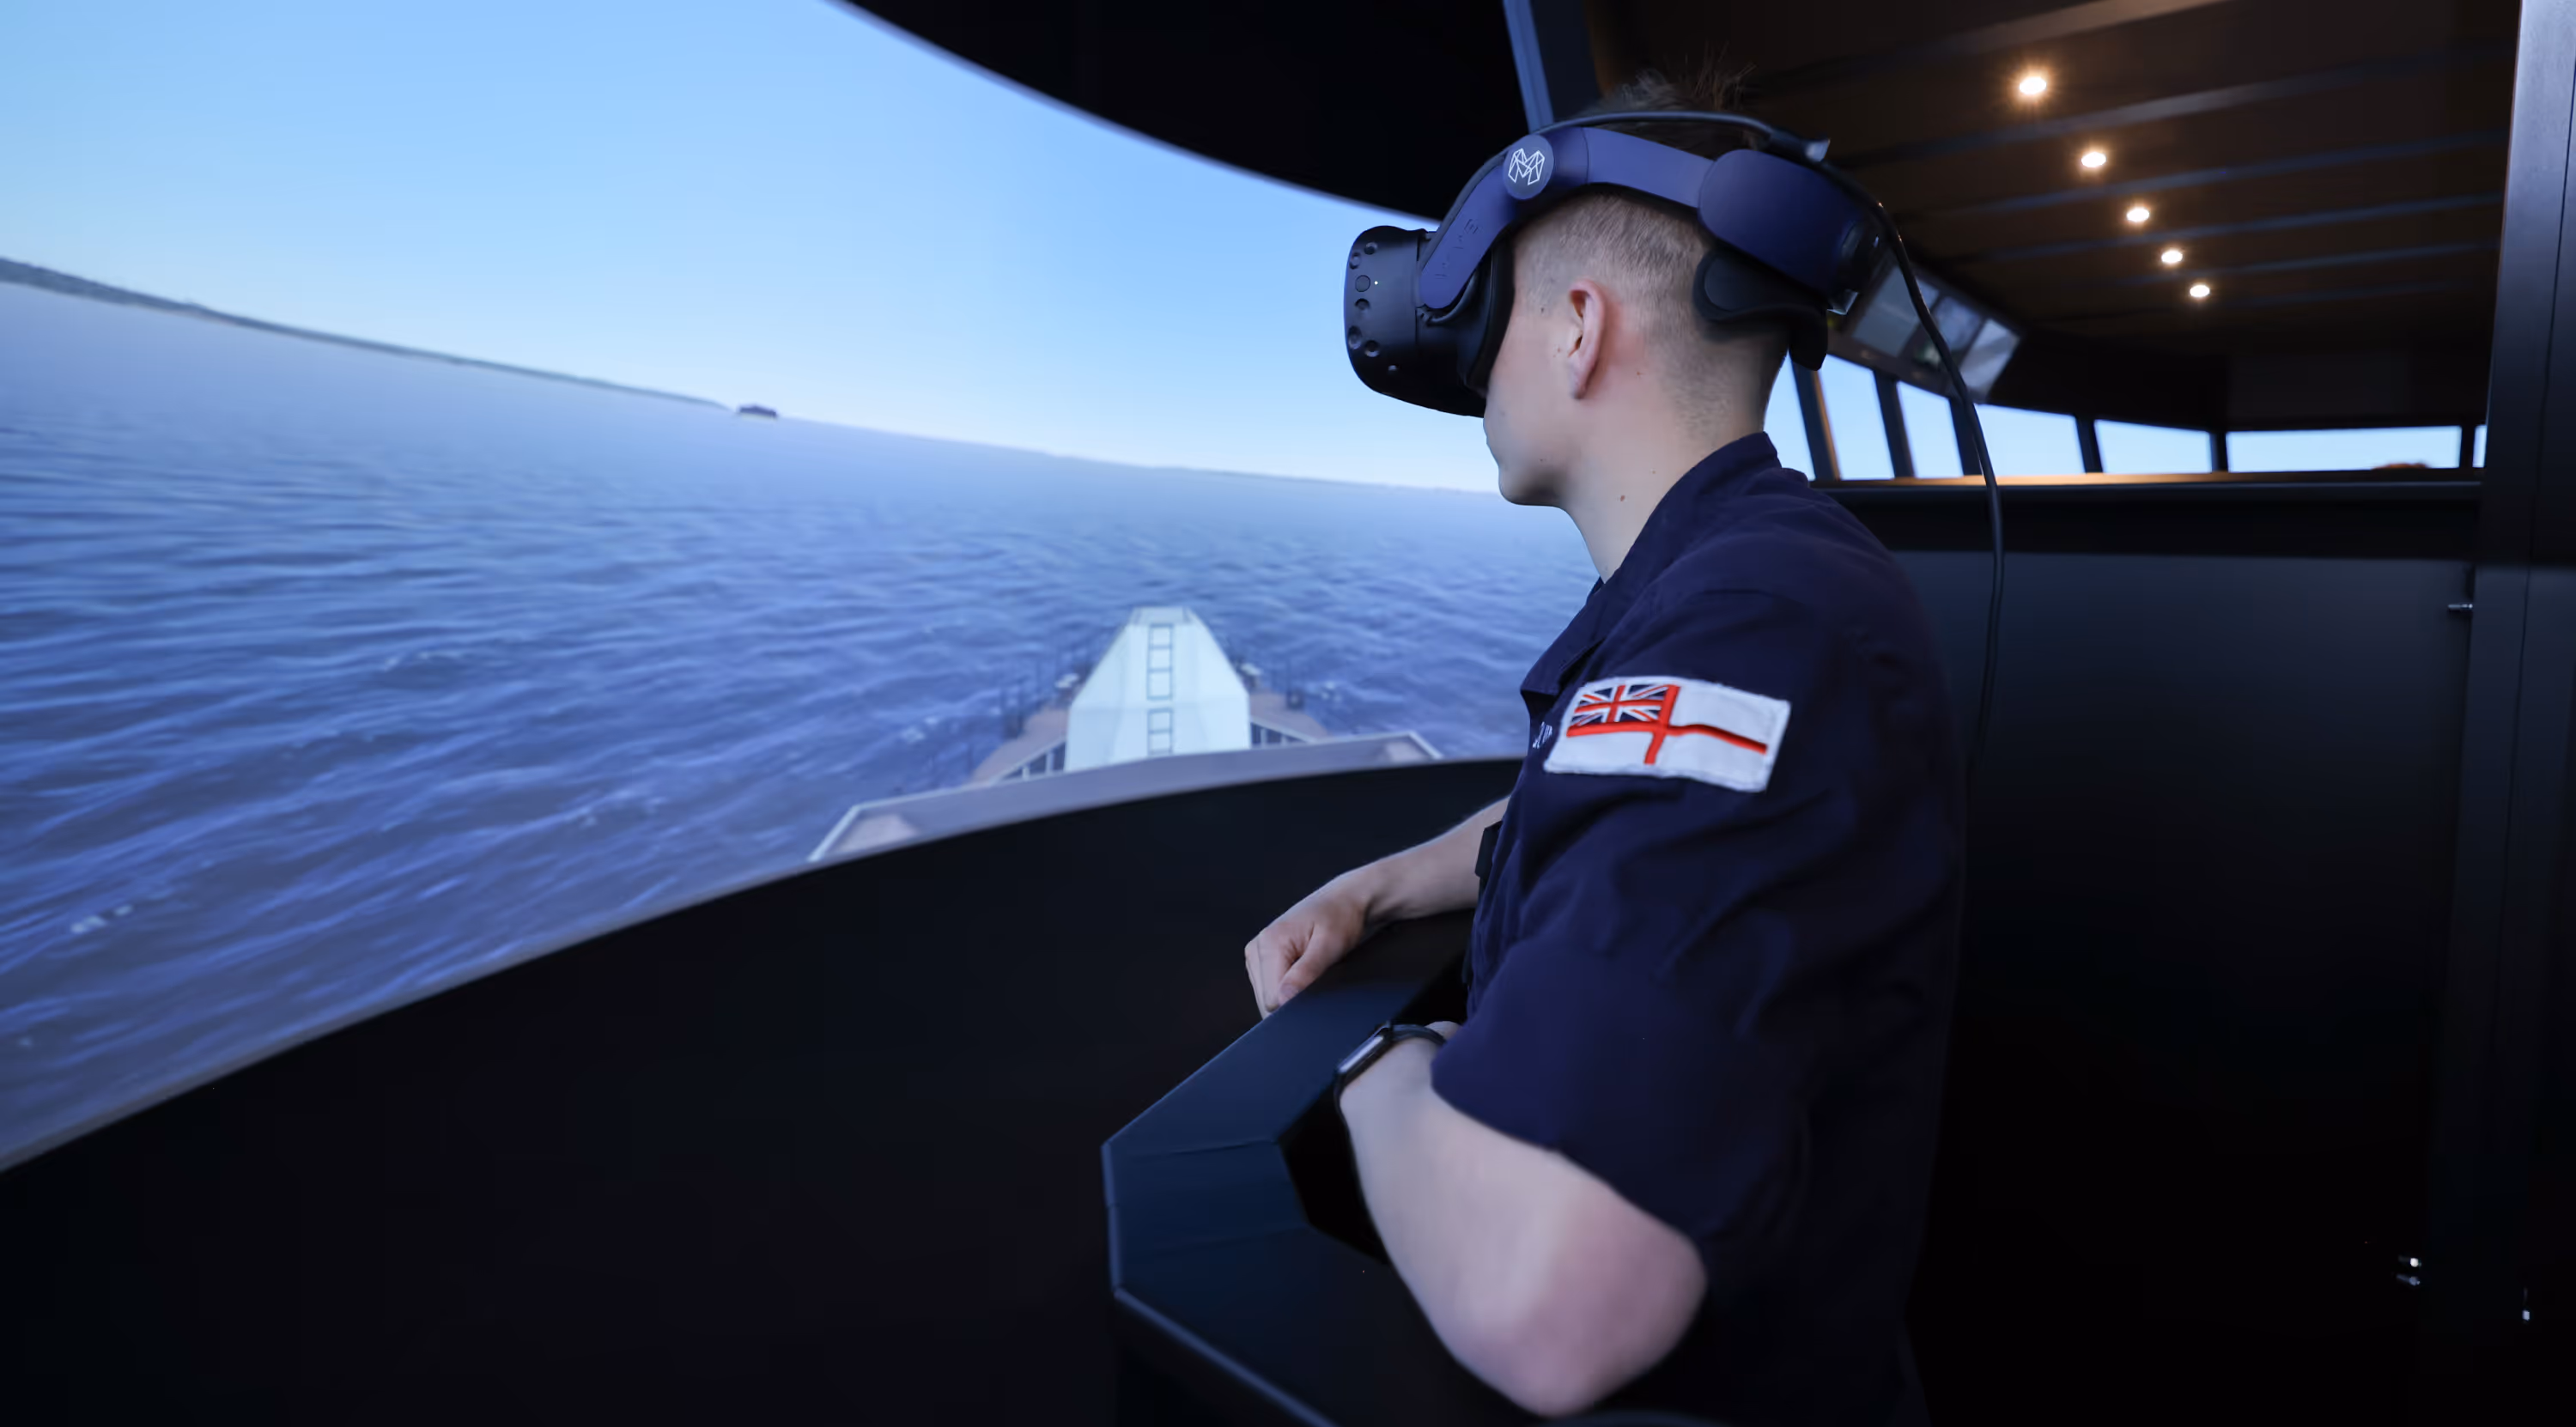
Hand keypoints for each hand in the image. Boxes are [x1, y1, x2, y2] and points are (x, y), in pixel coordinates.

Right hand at [1244, 873, 1375, 1015]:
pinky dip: (1289, 989)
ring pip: (1268, 998)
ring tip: (1312, 972)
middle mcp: (1257, 948)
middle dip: (1292, 999)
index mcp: (1269, 943)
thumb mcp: (1329, 946)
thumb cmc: (1341, 917)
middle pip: (1267, 1001)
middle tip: (1318, 978)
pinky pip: (1271, 989)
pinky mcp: (1263, 960)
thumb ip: (1304, 974)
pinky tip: (1305, 973)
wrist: (1345, 900)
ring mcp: (1257, 954)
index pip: (1271, 998)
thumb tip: (1282, 1000)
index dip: (1295, 1004)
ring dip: (1291, 994)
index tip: (1317, 991)